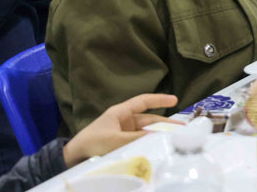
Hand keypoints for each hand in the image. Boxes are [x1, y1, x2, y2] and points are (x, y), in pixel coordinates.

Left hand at [62, 93, 179, 166]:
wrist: (74, 157)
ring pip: (145, 132)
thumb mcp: (115, 140)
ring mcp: (123, 132)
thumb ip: (137, 138)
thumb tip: (157, 137)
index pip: (144, 101)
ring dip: (158, 135)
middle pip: (149, 120)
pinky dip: (149, 143)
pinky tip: (158, 147)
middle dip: (165, 124)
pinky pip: (139, 141)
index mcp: (121, 112)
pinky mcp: (122, 144)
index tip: (175, 100)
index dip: (159, 99)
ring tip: (174, 140)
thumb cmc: (93, 142)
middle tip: (182, 130)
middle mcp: (124, 120)